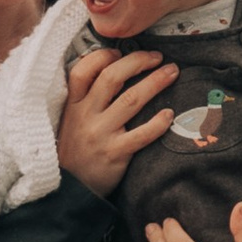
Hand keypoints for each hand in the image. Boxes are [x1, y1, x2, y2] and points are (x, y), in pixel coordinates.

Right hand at [58, 46, 177, 197]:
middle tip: (157, 57)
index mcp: (73, 105)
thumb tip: (109, 69)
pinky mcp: (115, 154)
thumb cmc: (75, 151)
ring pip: (130, 100)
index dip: (103, 56)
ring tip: (172, 72)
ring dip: (155, 82)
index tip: (120, 51)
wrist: (69, 190)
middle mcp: (85, 116)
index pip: (82, 71)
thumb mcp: (69, 121)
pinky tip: (169, 115)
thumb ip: (84, 99)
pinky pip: (141, 135)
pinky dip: (157, 123)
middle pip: (112, 78)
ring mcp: (100, 134)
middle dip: (137, 62)